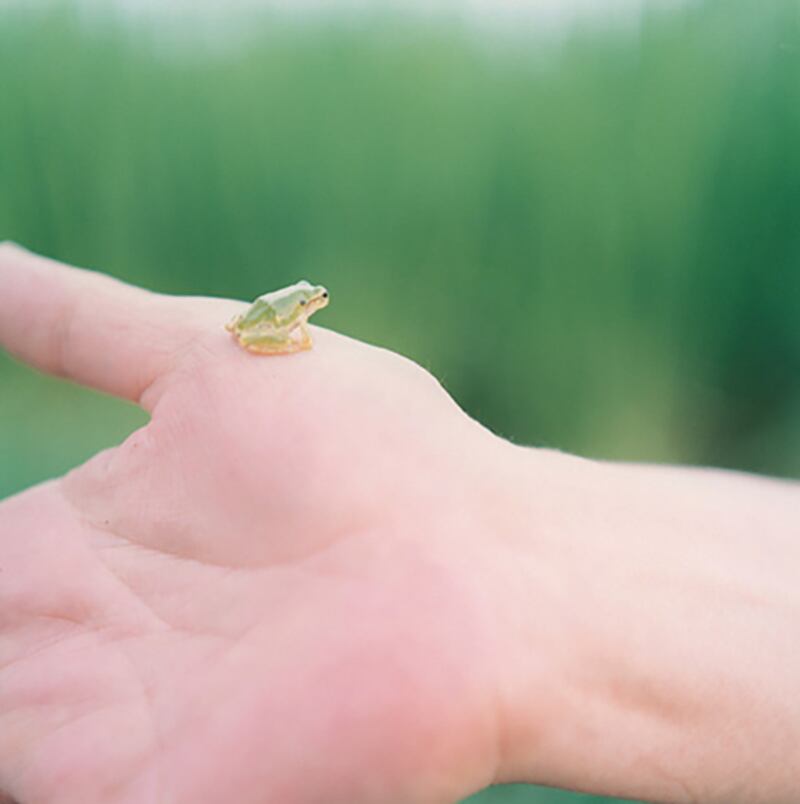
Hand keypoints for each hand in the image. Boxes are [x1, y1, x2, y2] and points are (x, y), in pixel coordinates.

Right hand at [0, 244, 503, 803]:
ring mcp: (92, 738)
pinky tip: (3, 716)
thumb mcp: (204, 357)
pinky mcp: (144, 803)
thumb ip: (78, 320)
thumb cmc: (374, 452)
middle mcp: (61, 646)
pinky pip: (25, 789)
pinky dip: (1, 752)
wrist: (486, 565)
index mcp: (67, 545)